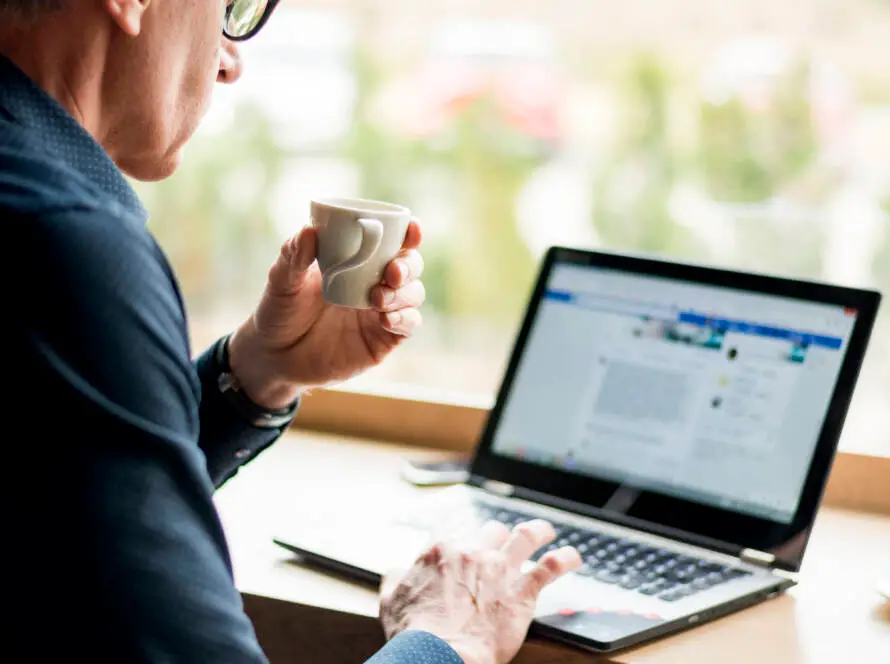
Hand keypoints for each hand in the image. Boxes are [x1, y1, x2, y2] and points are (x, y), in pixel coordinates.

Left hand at [228, 221, 424, 407]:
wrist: (274, 356)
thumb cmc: (279, 310)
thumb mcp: (282, 280)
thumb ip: (294, 255)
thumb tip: (309, 230)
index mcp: (357, 261)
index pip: (392, 241)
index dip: (409, 234)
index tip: (411, 229)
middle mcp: (374, 283)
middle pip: (411, 266)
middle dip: (408, 265)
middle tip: (391, 272)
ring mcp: (380, 312)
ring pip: (413, 294)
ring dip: (404, 293)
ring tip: (377, 298)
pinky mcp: (382, 340)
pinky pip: (408, 325)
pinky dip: (405, 319)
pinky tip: (387, 319)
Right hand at [379, 520, 581, 663]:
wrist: (440, 654)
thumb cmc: (415, 633)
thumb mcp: (391, 601)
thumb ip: (395, 579)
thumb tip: (397, 572)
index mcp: (440, 550)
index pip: (452, 533)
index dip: (458, 542)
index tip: (461, 550)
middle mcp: (472, 552)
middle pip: (490, 531)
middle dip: (495, 536)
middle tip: (501, 544)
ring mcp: (500, 569)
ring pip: (525, 536)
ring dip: (537, 531)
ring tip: (544, 530)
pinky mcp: (522, 591)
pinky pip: (551, 568)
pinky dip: (565, 558)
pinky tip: (573, 557)